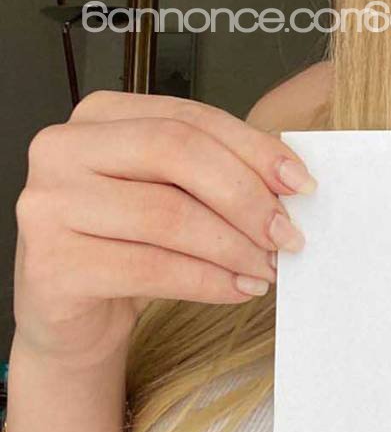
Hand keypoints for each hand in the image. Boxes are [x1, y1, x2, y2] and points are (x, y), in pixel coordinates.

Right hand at [12, 90, 314, 369]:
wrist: (74, 315)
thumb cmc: (126, 243)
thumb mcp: (169, 192)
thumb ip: (217, 171)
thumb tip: (290, 179)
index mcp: (99, 116)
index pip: (189, 118)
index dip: (253, 148)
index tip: (300, 183)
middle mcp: (63, 149)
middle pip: (176, 153)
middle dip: (245, 195)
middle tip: (288, 231)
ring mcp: (49, 205)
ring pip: (167, 215)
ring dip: (233, 245)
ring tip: (269, 266)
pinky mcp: (51, 265)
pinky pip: (150, 268)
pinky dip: (208, 281)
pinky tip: (239, 288)